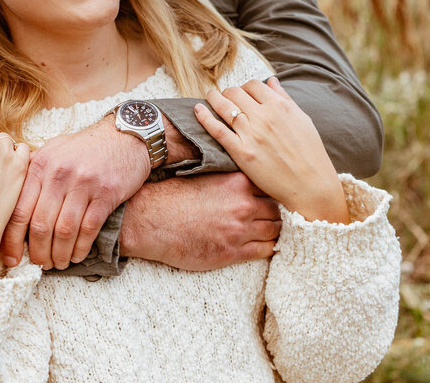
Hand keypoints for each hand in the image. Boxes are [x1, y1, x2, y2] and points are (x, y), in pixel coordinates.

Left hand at [0, 116, 148, 269]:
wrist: (124, 136)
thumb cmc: (85, 148)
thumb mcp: (53, 151)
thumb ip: (33, 174)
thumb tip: (10, 204)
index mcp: (40, 165)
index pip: (19, 210)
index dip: (12, 240)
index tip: (12, 258)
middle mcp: (59, 173)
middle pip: (40, 224)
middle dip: (37, 252)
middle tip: (39, 264)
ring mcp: (83, 183)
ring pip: (63, 230)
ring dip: (59, 254)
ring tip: (57, 263)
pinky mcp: (106, 193)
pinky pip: (88, 229)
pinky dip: (80, 248)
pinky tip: (77, 255)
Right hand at [120, 172, 281, 269]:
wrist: (152, 221)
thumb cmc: (175, 197)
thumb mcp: (207, 177)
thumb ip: (230, 180)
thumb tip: (245, 181)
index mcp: (237, 183)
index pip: (270, 186)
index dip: (272, 192)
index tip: (273, 196)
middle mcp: (243, 205)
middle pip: (276, 209)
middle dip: (276, 212)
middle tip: (275, 216)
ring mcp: (239, 230)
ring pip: (275, 230)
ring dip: (275, 231)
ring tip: (272, 231)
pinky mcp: (232, 252)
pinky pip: (265, 250)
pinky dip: (269, 248)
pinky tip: (265, 245)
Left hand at [195, 78, 348, 223]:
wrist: (311, 185)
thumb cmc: (310, 153)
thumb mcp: (302, 119)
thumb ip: (285, 98)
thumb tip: (271, 80)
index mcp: (280, 106)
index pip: (253, 85)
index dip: (245, 87)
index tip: (243, 93)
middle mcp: (264, 116)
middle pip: (235, 92)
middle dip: (229, 92)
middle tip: (226, 97)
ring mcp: (251, 134)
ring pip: (223, 106)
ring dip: (213, 98)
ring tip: (210, 96)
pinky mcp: (241, 152)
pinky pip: (217, 129)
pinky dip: (204, 117)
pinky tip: (198, 110)